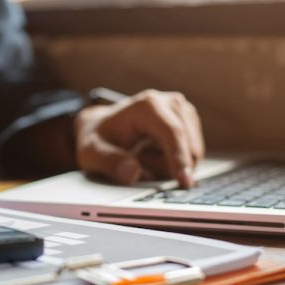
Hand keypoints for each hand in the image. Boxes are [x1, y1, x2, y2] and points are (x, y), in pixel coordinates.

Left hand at [74, 89, 204, 186]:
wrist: (104, 128)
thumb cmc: (99, 138)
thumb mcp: (91, 152)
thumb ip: (109, 162)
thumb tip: (133, 173)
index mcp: (148, 105)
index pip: (172, 132)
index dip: (179, 157)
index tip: (184, 181)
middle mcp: (171, 103)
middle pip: (186, 147)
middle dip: (165, 166)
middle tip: (137, 161)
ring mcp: (184, 112)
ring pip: (192, 155)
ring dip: (168, 166)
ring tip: (142, 156)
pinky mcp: (190, 123)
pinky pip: (192, 156)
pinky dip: (173, 163)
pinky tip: (154, 155)